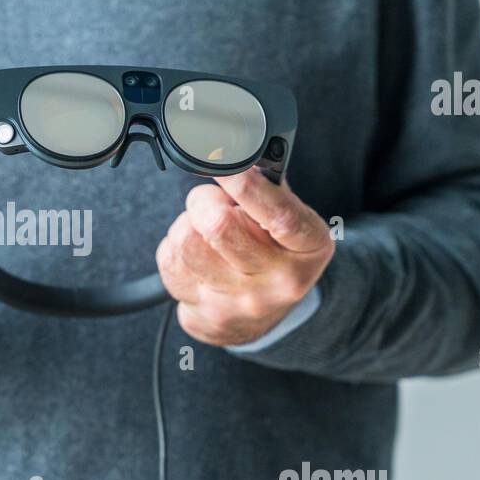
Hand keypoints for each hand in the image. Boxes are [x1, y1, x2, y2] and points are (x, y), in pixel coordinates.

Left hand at [155, 169, 332, 346]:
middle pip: (219, 225)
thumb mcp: (292, 222)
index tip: (225, 168)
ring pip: (186, 241)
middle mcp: (279, 281)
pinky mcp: (207, 316)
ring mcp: (241, 303)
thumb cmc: (275, 255)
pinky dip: (174, 250)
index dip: (245, 186)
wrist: (263, 319)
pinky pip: (169, 262)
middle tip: (210, 202)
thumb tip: (237, 160)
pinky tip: (195, 257)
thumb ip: (269, 190)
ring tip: (203, 232)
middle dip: (205, 201)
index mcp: (309, 248)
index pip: (278, 215)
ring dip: (186, 225)